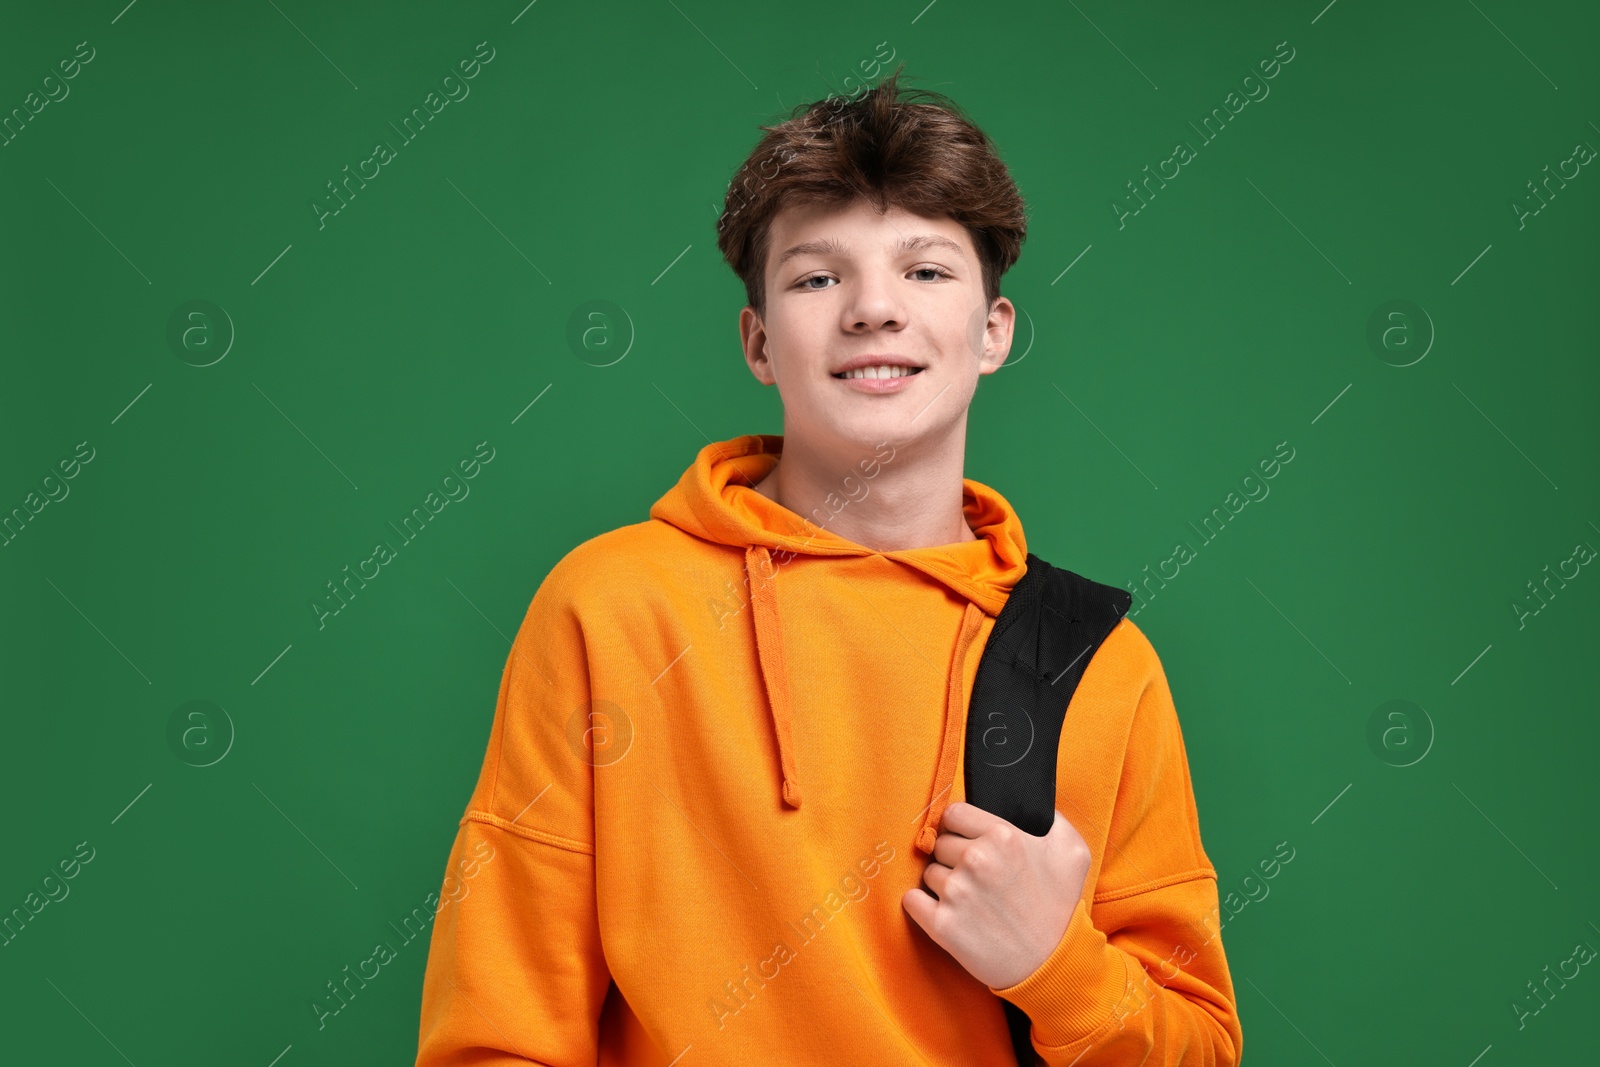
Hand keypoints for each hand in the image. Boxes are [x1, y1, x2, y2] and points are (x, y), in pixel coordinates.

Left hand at [901, 802, 1090, 989]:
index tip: (969, 842)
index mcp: (1002, 836)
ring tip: (972, 901)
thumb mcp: (1073, 851)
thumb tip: (1030, 804)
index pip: (954, 814)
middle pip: (940, 844)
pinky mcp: (942, 925)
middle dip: (954, 858)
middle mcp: (976, 860)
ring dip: (944, 884)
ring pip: (929, 872)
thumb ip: (1051, 818)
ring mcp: (956, 893)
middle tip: (979, 879)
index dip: (961, 828)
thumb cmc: (1061, 907)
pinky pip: (912, 900)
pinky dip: (922, 906)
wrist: (1052, 965)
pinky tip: (946, 913)